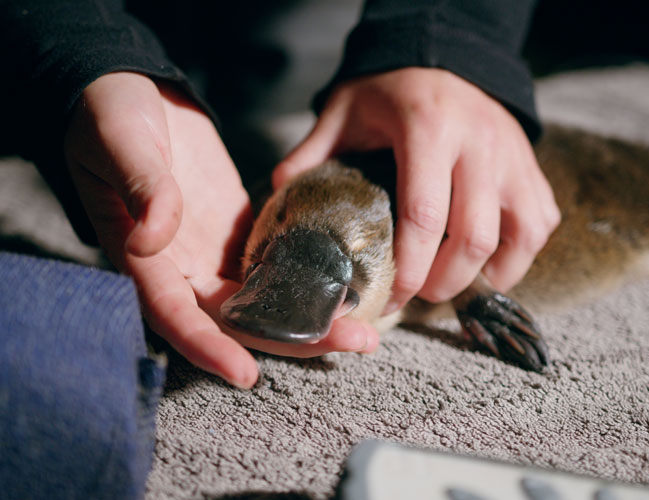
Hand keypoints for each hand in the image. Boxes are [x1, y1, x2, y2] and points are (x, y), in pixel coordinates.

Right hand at [64, 72, 377, 387]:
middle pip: (237, 319)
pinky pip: (275, 264)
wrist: (137, 91)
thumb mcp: (119, 142)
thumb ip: (141, 185)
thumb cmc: (111, 115)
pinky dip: (306, 279)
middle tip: (353, 340)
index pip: (176, 316)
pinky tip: (345, 284)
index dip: (208, 347)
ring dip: (310, 315)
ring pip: (263, 299)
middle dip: (292, 338)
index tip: (247, 374)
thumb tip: (156, 235)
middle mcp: (183, 266)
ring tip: (362, 324)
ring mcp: (213, 251)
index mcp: (144, 257)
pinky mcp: (239, 230)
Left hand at [273, 67, 559, 313]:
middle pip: (474, 237)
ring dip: (486, 273)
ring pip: (518, 235)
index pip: (425, 216)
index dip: (410, 267)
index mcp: (429, 129)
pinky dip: (519, 255)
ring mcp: (513, 156)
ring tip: (454, 284)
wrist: (447, 56)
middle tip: (419, 295)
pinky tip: (489, 263)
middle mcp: (480, 144)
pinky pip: (540, 223)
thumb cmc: (392, 90)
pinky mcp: (532, 166)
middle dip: (445, 282)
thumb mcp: (345, 111)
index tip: (393, 294)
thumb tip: (281, 195)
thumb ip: (313, 152)